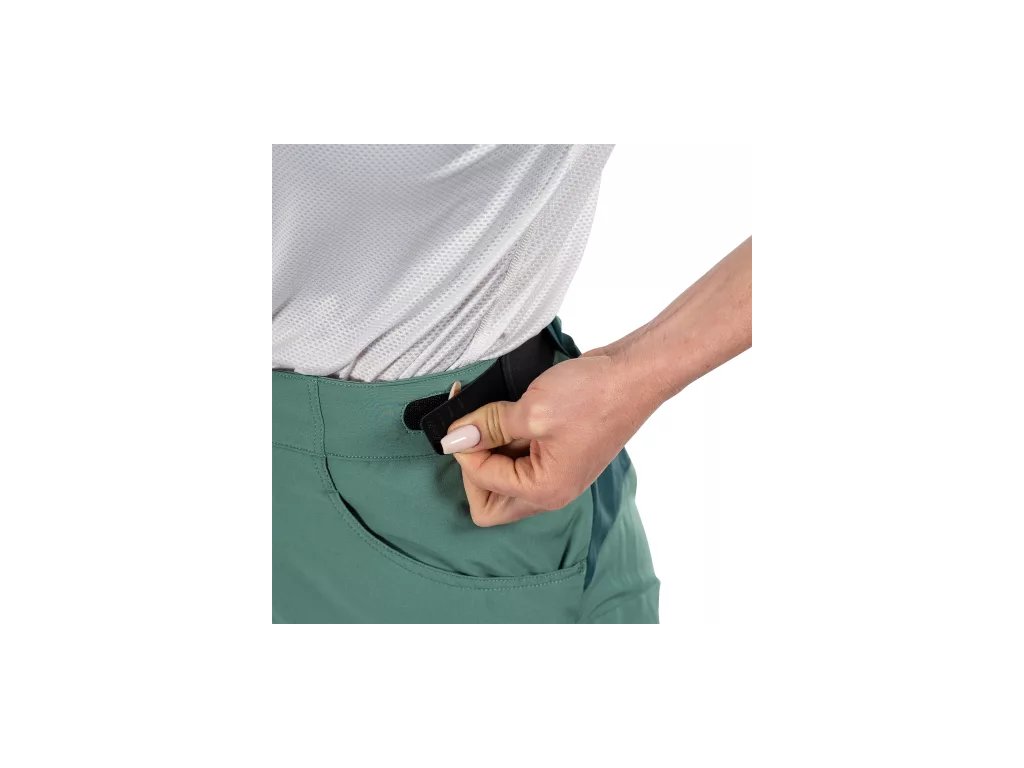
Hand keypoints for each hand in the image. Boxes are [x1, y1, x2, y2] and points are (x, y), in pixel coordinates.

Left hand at [443, 351, 651, 526]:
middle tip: (472, 430)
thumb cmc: (594, 395)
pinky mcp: (560, 456)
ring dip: (489, 450)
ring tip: (486, 412)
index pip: (482, 484)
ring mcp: (557, 475)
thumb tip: (454, 439)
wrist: (635, 374)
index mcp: (545, 491)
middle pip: (490, 503)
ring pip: (504, 481)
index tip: (460, 418)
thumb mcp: (530, 410)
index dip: (465, 449)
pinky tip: (505, 411)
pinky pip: (521, 461)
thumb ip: (487, 428)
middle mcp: (551, 492)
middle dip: (473, 468)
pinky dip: (507, 439)